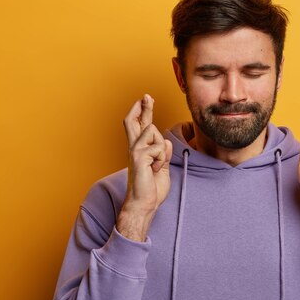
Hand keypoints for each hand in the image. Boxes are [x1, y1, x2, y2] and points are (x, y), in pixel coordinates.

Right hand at [117, 94, 172, 240]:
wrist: (144, 203)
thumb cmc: (152, 188)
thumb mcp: (162, 166)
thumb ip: (163, 153)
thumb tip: (165, 141)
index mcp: (139, 149)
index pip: (140, 126)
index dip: (142, 112)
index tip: (145, 100)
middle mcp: (134, 147)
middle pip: (136, 121)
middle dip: (143, 108)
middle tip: (147, 95)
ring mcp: (134, 151)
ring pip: (154, 134)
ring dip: (161, 150)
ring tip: (156, 166)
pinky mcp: (138, 157)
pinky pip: (158, 148)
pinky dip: (161, 160)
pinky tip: (154, 170)